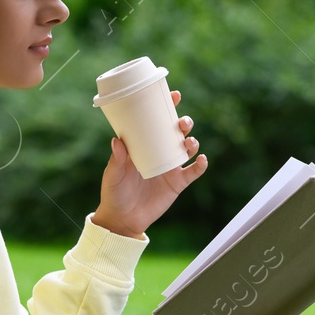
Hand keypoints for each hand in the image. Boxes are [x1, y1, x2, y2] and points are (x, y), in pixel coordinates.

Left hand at [92, 90, 208, 238]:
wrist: (123, 219)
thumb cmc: (114, 193)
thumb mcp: (113, 175)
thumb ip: (116, 160)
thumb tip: (117, 141)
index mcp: (144, 145)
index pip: (156, 121)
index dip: (167, 106)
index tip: (174, 95)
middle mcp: (159, 152)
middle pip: (176, 132)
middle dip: (184, 123)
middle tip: (182, 123)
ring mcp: (170, 168)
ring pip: (187, 148)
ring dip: (192, 141)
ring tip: (189, 142)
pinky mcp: (177, 183)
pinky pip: (193, 172)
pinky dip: (200, 165)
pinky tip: (201, 160)